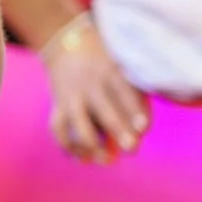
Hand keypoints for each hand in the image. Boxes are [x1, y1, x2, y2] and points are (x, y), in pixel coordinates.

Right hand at [43, 24, 148, 161]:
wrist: (65, 41)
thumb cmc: (104, 59)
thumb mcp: (121, 64)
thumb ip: (132, 92)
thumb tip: (141, 131)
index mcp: (110, 72)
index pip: (124, 92)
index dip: (134, 110)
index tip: (144, 128)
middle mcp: (90, 84)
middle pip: (103, 109)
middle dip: (117, 130)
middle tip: (131, 149)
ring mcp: (72, 95)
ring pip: (77, 121)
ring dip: (90, 143)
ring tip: (104, 160)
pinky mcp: (58, 104)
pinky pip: (57, 127)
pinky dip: (66, 145)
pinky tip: (80, 158)